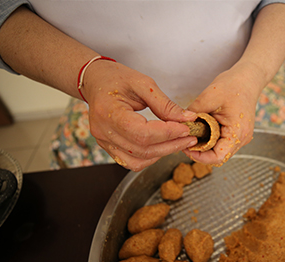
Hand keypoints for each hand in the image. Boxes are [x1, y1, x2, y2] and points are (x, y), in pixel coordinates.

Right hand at [82, 60, 198, 170]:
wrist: (96, 81)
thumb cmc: (116, 78)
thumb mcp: (143, 83)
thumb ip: (165, 104)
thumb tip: (187, 119)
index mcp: (108, 111)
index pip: (141, 132)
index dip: (167, 133)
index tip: (186, 128)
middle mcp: (103, 131)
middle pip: (141, 149)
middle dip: (170, 145)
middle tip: (189, 137)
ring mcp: (103, 141)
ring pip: (137, 160)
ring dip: (161, 154)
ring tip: (178, 141)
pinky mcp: (107, 146)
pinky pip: (130, 161)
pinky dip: (149, 157)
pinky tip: (161, 146)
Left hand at [184, 62, 261, 164]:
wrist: (248, 77)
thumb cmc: (233, 84)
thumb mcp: (210, 96)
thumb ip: (194, 112)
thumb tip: (180, 124)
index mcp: (237, 132)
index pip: (218, 157)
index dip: (199, 156)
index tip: (186, 146)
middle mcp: (241, 138)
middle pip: (217, 156)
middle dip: (200, 151)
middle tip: (185, 138)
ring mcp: (240, 137)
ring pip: (219, 151)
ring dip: (205, 145)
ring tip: (192, 133)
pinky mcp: (237, 133)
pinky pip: (222, 143)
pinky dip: (210, 139)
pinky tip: (202, 129)